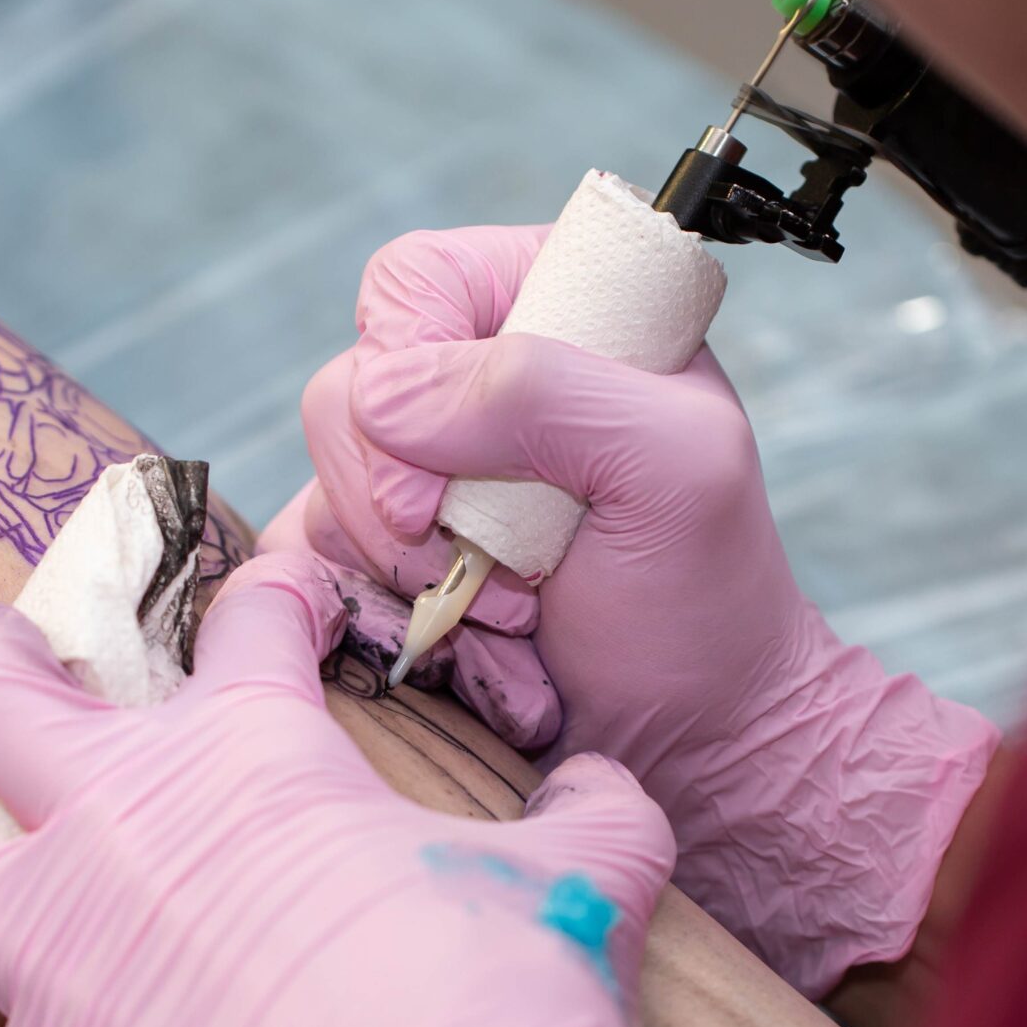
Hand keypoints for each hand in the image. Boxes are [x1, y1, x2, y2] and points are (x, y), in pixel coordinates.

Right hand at [281, 227, 1000, 996]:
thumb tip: (384, 396)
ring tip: (514, 611)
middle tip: (503, 568)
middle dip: (405, 502)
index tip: (448, 482)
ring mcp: (425, 469)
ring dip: (409, 570)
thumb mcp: (676, 468)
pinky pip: (320, 563)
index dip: (404, 372)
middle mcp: (477, 376)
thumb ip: (546, 392)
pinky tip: (475, 643)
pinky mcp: (389, 552)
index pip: (410, 282)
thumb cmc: (706, 603)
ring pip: (326, 483)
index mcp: (554, 307)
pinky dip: (389, 617)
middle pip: (347, 391)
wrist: (690, 743)